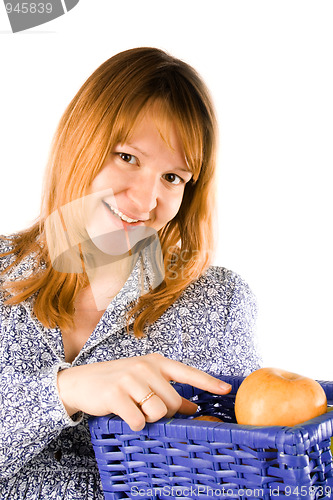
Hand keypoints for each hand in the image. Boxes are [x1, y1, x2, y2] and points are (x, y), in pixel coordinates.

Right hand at [57, 353, 230, 430]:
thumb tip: (192, 407)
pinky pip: (138, 420)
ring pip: (158, 411)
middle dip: (166, 413)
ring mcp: (130, 379)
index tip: (226, 389)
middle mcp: (145, 367)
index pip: (187, 372)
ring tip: (136, 410)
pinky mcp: (116, 394)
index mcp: (156, 362)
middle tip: (149, 410)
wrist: (82, 381)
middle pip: (173, 402)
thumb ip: (169, 392)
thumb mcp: (145, 382)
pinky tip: (126, 416)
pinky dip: (135, 425)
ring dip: (149, 419)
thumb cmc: (118, 382)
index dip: (208, 382)